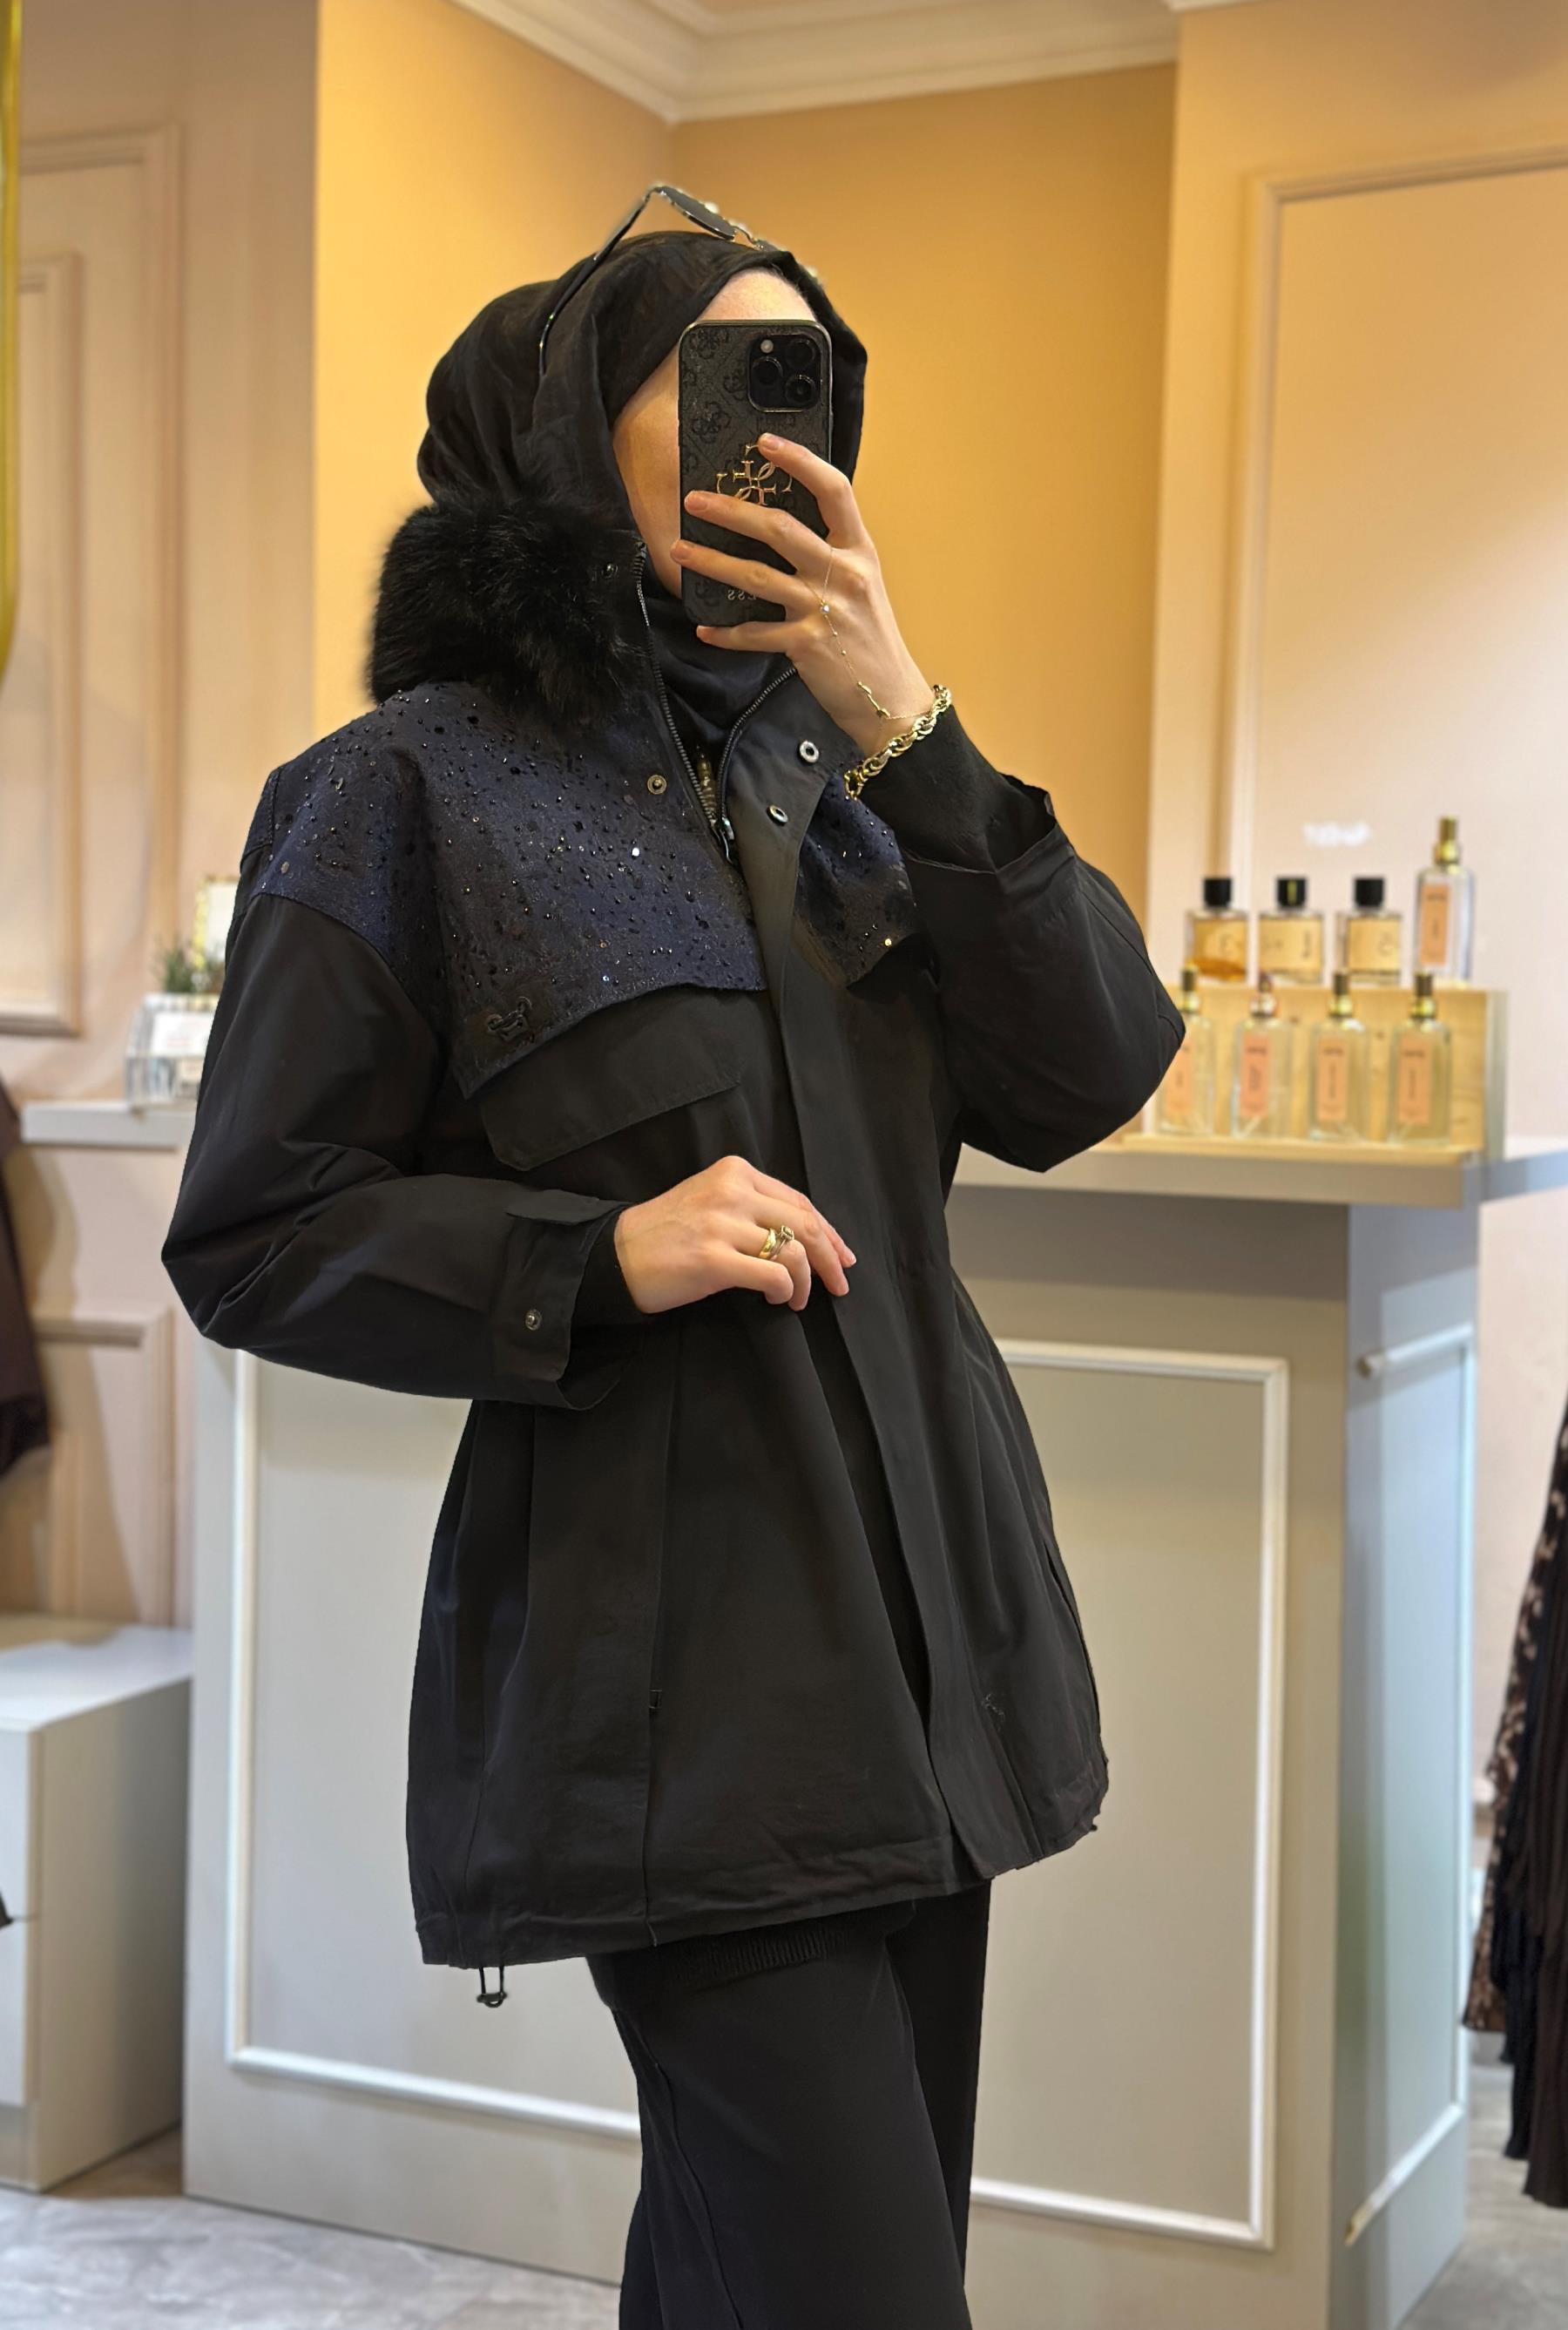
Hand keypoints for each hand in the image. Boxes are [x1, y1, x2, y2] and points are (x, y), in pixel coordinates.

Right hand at [612, 1154, 855, 1315]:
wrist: (616, 1255)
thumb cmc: (667, 1233)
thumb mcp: (711, 1201)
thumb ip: (754, 1207)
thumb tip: (807, 1237)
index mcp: (735, 1172)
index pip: (798, 1201)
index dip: (828, 1232)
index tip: (842, 1256)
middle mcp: (732, 1191)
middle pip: (804, 1224)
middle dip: (830, 1258)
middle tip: (839, 1285)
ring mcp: (722, 1223)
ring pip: (793, 1251)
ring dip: (805, 1282)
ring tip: (796, 1299)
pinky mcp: (713, 1258)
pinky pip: (773, 1274)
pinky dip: (784, 1290)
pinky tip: (777, 1299)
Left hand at [672, 433, 933, 757]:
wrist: (889, 697)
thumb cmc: (871, 639)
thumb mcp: (862, 586)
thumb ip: (830, 556)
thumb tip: (780, 529)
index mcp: (859, 551)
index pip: (834, 490)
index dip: (800, 461)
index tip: (764, 442)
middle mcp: (843, 574)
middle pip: (781, 528)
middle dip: (732, 510)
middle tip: (694, 499)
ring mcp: (824, 609)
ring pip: (757, 577)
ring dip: (713, 562)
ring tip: (680, 551)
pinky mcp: (806, 645)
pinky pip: (755, 634)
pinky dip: (727, 633)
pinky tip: (705, 628)